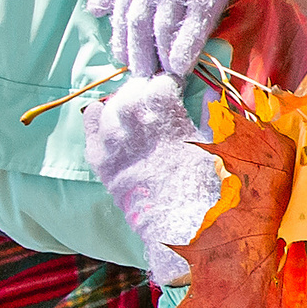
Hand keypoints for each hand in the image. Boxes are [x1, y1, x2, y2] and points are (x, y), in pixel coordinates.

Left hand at [83, 0, 267, 79]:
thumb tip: (94, 10)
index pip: (121, 20)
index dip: (123, 46)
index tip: (127, 65)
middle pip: (139, 31)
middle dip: (139, 60)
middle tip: (144, 82)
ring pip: (164, 33)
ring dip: (161, 60)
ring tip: (163, 80)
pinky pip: (193, 27)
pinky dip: (185, 48)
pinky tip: (182, 66)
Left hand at [83, 75, 223, 286]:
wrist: (181, 226)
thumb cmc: (206, 186)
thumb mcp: (216, 144)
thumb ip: (210, 113)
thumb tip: (210, 90)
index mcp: (165, 115)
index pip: (160, 81)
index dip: (170, 83)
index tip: (177, 88)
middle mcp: (133, 123)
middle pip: (133, 89)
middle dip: (147, 91)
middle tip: (158, 101)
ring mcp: (113, 141)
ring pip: (111, 103)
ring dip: (125, 103)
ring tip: (138, 112)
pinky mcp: (100, 159)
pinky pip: (91, 124)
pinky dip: (99, 116)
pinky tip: (110, 118)